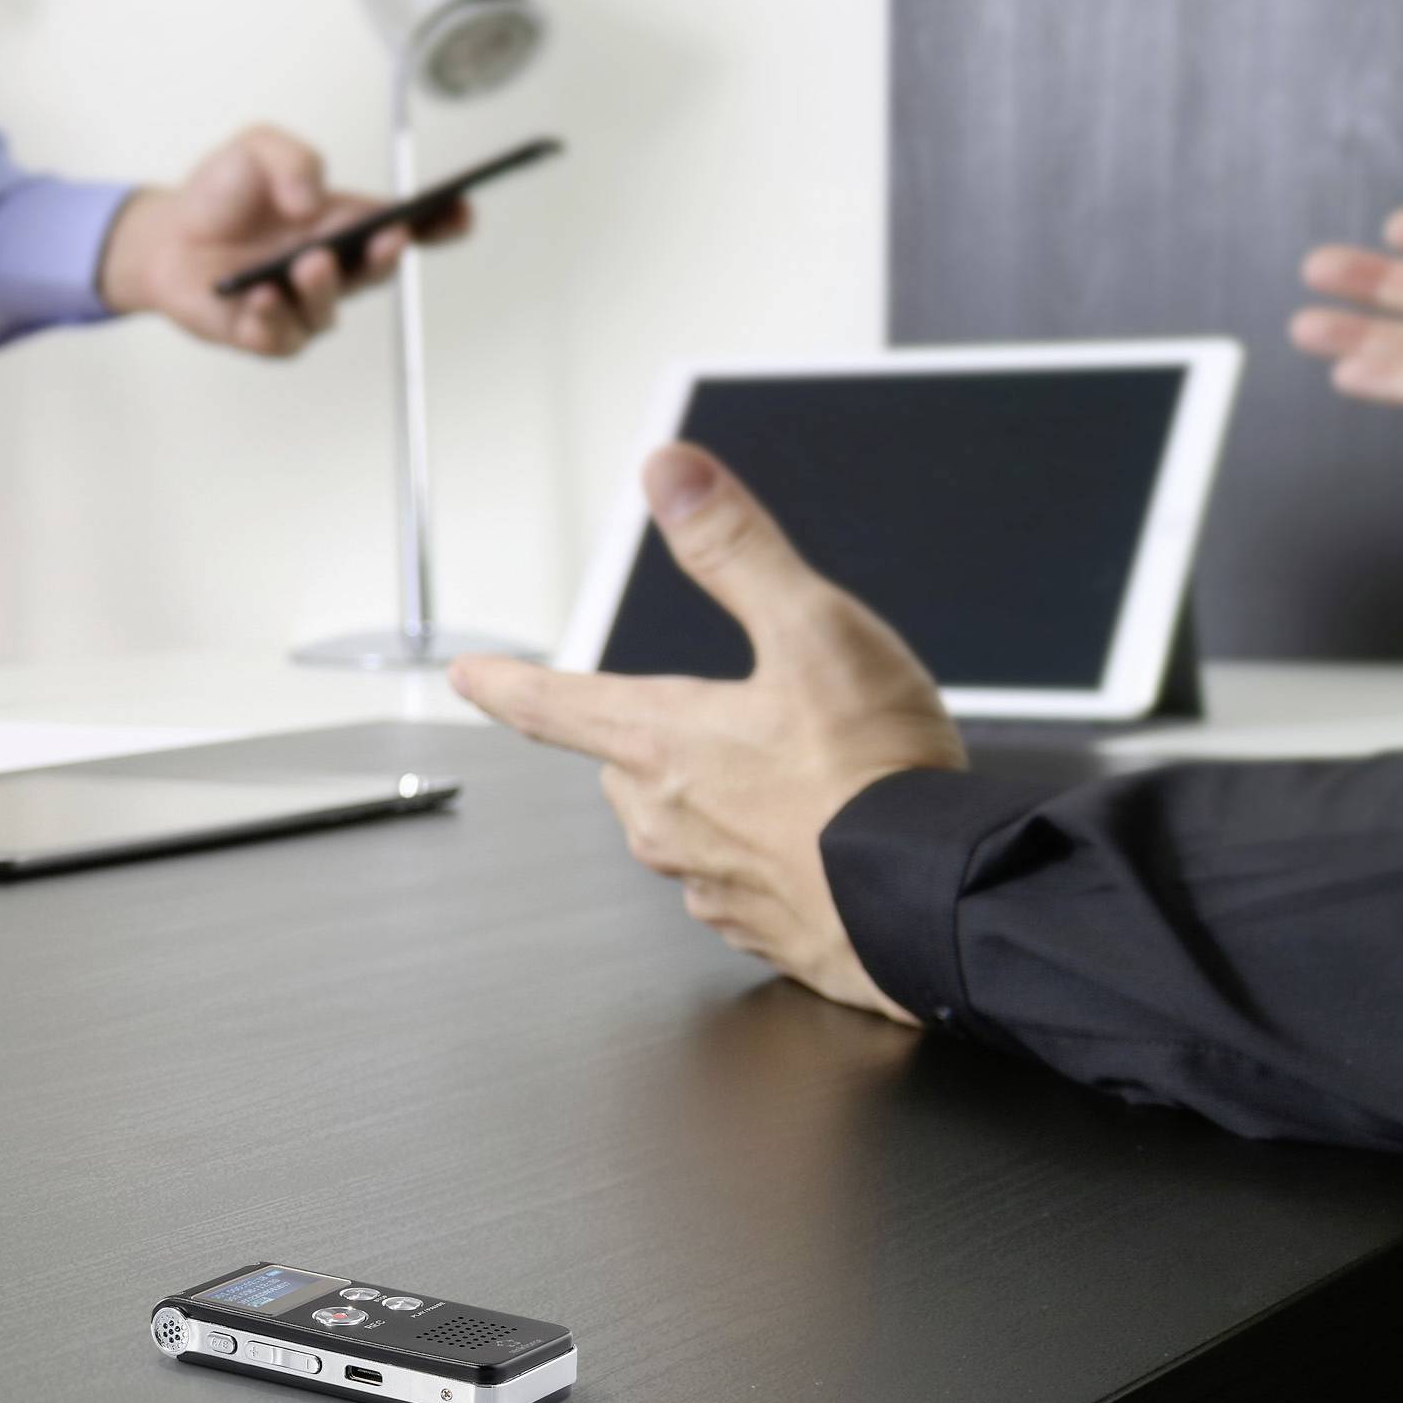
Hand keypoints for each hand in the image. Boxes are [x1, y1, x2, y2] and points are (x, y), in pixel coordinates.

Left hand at [96, 125, 470, 356]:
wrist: (167, 237)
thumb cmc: (222, 195)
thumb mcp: (256, 148)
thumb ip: (291, 158)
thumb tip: (311, 199)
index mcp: (344, 222)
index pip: (407, 226)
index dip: (441, 222)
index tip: (462, 212)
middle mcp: (334, 267)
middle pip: (378, 270)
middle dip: (388, 255)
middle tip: (385, 238)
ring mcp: (303, 305)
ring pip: (329, 309)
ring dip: (322, 288)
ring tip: (307, 265)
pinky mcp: (267, 334)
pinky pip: (280, 339)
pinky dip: (270, 321)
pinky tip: (258, 300)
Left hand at [449, 444, 963, 1023]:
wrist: (935, 901)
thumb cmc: (875, 775)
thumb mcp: (812, 630)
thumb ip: (735, 550)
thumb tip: (672, 473)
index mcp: (660, 742)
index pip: (552, 705)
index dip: (505, 683)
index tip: (467, 675)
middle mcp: (665, 819)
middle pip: (625, 765)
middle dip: (655, 739)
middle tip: (735, 719)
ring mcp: (707, 882)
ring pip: (679, 826)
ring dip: (718, 799)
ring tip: (797, 777)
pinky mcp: (758, 929)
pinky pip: (737, 881)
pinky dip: (768, 856)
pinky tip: (822, 840)